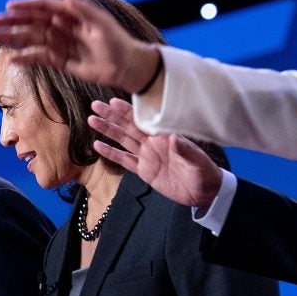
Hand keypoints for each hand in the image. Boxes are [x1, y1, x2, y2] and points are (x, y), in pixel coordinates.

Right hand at [0, 0, 155, 91]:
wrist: (124, 67)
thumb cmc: (117, 43)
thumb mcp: (101, 24)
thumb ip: (83, 10)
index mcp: (71, 14)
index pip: (44, 6)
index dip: (26, 5)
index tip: (9, 7)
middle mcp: (62, 27)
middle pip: (32, 22)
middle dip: (12, 23)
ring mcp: (59, 44)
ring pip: (31, 39)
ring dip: (13, 38)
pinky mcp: (59, 61)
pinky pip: (38, 58)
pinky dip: (25, 58)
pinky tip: (11, 58)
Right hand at [88, 98, 221, 208]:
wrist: (204, 193)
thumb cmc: (204, 172)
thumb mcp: (197, 161)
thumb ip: (185, 149)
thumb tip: (173, 136)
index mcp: (164, 137)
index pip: (143, 120)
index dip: (127, 111)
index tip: (113, 102)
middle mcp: (153, 143)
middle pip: (127, 126)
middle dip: (111, 116)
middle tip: (95, 105)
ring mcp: (147, 156)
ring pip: (122, 140)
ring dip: (107, 130)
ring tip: (92, 120)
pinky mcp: (143, 170)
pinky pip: (124, 160)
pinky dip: (111, 153)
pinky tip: (97, 146)